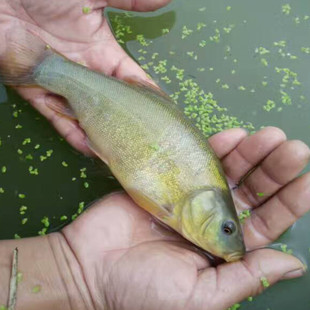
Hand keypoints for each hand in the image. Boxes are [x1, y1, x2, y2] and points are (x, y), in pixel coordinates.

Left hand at [0, 0, 169, 154]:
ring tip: (122, 151)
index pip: (129, 78)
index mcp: (100, 50)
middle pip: (110, 102)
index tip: (161, 111)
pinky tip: (93, 149)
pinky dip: (75, 134)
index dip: (145, 94)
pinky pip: (59, 120)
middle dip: (126, 119)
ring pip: (87, 115)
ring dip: (103, 133)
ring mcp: (62, 85)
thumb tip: (168, 0)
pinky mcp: (38, 93)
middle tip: (145, 139)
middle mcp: (84, 71)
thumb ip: (129, 1)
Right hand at [62, 127, 309, 309]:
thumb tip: (294, 265)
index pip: (266, 223)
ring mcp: (190, 196)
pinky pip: (197, 160)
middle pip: (252, 191)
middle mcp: (213, 219)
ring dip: (251, 154)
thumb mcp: (199, 297)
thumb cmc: (141, 291)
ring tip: (270, 136)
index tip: (308, 180)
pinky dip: (216, 148)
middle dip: (274, 170)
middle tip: (294, 148)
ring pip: (228, 172)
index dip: (288, 202)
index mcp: (225, 248)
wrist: (90, 267)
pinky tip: (234, 136)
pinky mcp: (168, 180)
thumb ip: (245, 278)